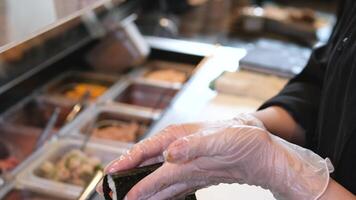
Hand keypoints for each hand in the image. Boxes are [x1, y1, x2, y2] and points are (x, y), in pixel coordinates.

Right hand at [97, 114, 263, 193]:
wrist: (260, 150)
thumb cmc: (242, 137)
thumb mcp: (219, 138)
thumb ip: (194, 145)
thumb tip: (170, 153)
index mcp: (178, 136)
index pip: (145, 150)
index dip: (126, 162)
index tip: (110, 175)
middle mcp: (177, 151)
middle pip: (145, 166)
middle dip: (127, 179)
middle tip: (111, 194)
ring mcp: (184, 165)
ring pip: (156, 180)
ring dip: (142, 192)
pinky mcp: (193, 177)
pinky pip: (172, 188)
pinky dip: (160, 195)